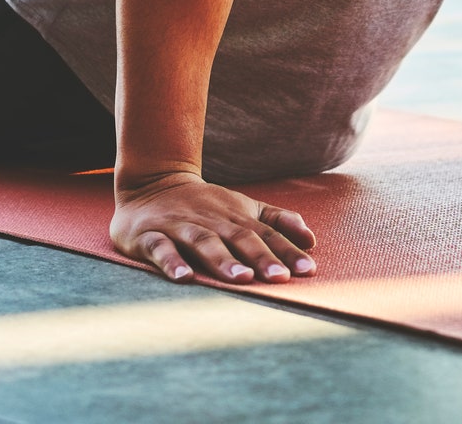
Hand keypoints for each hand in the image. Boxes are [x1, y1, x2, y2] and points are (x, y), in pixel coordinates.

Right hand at [111, 171, 317, 283]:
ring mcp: (180, 227)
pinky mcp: (150, 236)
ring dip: (222, 260)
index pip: (266, 234)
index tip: (308, 270)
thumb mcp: (244, 208)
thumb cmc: (206, 205)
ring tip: (241, 279)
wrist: (151, 182)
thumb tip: (312, 239)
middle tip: (279, 278)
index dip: (287, 251)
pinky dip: (171, 262)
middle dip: (260, 258)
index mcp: (235, 217)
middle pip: (238, 239)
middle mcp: (210, 221)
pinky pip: (160, 248)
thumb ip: (278, 221)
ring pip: (203, 243)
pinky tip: (184, 277)